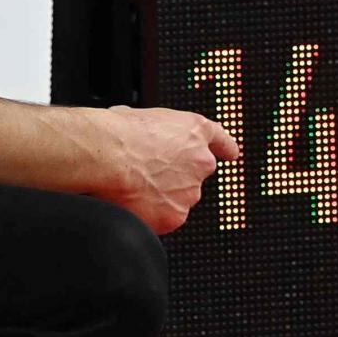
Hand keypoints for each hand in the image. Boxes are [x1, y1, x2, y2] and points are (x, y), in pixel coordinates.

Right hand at [105, 105, 242, 233]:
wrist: (106, 156)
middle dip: (172, 178)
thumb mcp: (142, 117)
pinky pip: (163, 219)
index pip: (221, 141)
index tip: (231, 153)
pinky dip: (149, 215)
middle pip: (192, 176)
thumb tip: (145, 141)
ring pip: (177, 199)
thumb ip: (156, 134)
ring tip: (132, 186)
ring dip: (159, 197)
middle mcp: (201, 162)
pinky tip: (131, 202)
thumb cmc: (118, 134)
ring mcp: (191, 191)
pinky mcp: (176, 215)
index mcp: (195, 131)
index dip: (225, 148)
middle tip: (144, 174)